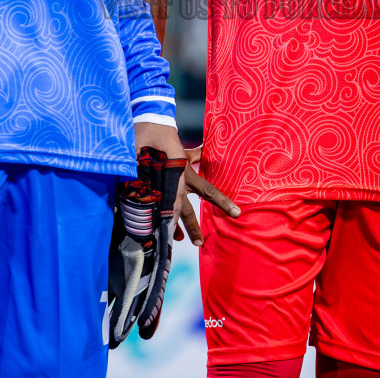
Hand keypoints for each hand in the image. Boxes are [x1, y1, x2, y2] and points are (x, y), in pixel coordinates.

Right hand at [134, 122, 239, 245]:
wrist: (143, 135)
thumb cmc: (166, 141)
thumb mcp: (183, 151)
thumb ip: (195, 156)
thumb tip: (206, 150)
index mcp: (187, 176)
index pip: (209, 192)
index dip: (223, 203)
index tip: (237, 213)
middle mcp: (175, 186)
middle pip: (186, 211)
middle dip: (193, 228)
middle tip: (200, 243)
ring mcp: (159, 191)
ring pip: (167, 214)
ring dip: (172, 229)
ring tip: (178, 240)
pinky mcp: (144, 193)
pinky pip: (150, 210)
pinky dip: (154, 219)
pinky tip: (155, 229)